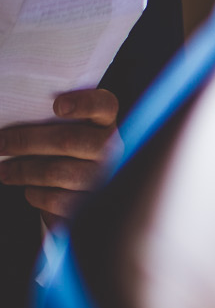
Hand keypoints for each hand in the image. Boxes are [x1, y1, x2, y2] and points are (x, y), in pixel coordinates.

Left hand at [0, 89, 119, 222]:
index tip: (58, 107)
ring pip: (57, 172)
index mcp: (104, 123)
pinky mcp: (92, 204)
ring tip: (3, 170)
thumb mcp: (62, 130)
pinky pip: (57, 200)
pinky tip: (30, 190)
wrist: (79, 190)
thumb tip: (8, 122)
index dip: (85, 104)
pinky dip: (35, 194)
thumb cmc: (63, 152)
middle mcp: (112, 149)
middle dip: (25, 141)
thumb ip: (47, 121)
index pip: (104, 106)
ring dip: (22, 171)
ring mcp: (105, 178)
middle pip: (68, 140)